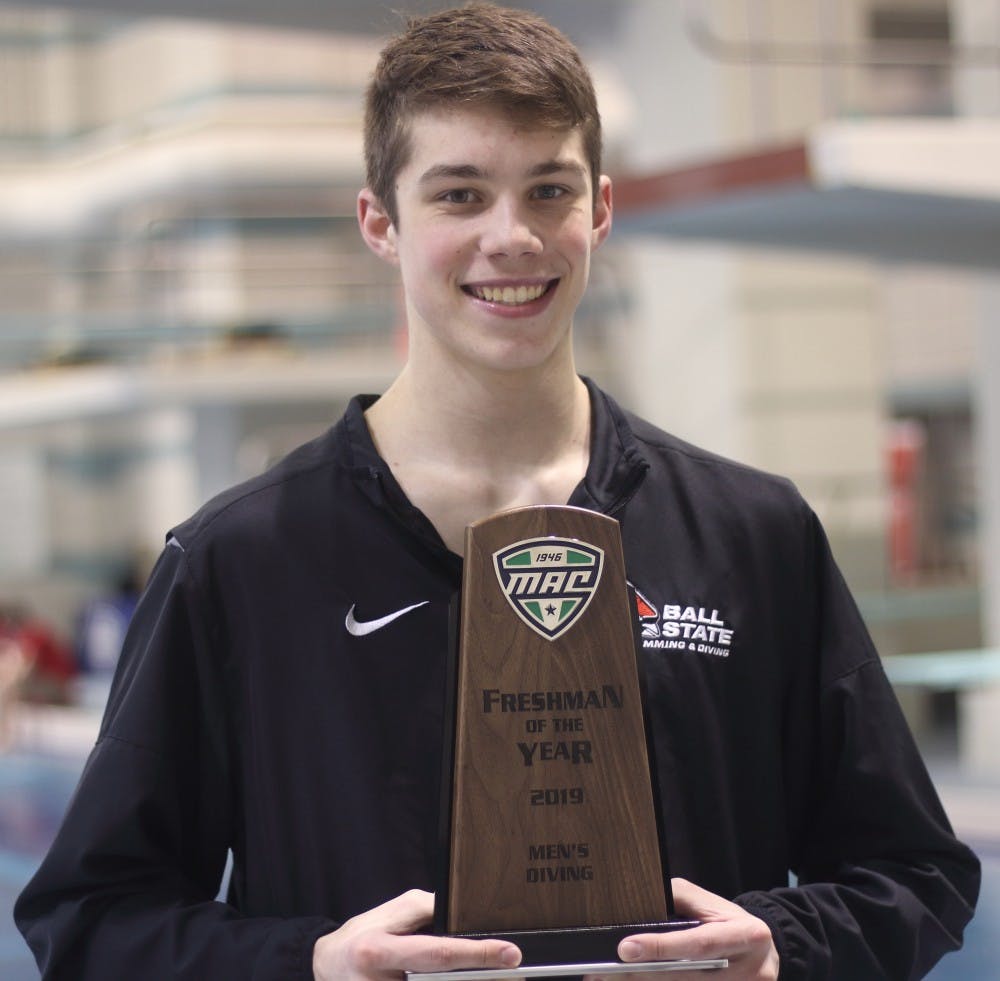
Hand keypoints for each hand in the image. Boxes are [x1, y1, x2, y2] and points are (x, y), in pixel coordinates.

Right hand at [313, 889, 521, 980]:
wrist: (329, 964)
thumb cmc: (367, 933)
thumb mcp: (394, 912)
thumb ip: (430, 912)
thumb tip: (467, 918)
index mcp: (379, 951)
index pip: (439, 953)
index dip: (478, 954)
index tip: (511, 954)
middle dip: (478, 979)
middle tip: (512, 972)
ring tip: (493, 974)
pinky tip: (463, 976)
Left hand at [598, 879, 777, 980]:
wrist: (765, 952)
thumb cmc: (728, 921)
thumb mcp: (708, 903)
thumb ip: (676, 901)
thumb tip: (636, 908)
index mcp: (745, 935)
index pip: (698, 943)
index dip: (661, 947)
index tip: (625, 949)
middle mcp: (750, 970)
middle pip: (688, 977)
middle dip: (643, 975)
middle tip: (605, 972)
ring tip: (611, 980)